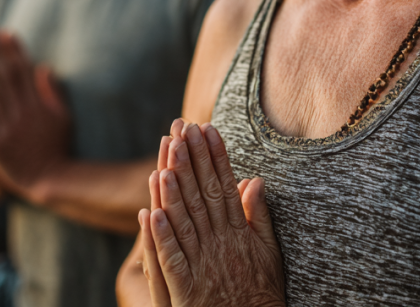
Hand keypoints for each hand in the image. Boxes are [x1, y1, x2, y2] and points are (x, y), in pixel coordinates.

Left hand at [0, 27, 71, 200]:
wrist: (47, 180)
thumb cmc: (57, 147)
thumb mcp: (63, 117)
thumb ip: (54, 92)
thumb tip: (44, 67)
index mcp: (38, 105)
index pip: (24, 70)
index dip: (14, 50)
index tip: (7, 33)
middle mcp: (22, 113)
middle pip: (5, 77)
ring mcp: (6, 129)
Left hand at [140, 120, 284, 306]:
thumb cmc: (260, 293)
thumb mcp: (268, 252)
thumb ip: (259, 216)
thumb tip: (255, 179)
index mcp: (239, 233)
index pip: (225, 186)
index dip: (216, 157)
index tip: (207, 129)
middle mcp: (221, 244)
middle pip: (204, 196)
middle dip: (193, 161)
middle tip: (183, 130)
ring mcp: (204, 266)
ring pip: (186, 222)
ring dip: (175, 191)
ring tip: (166, 161)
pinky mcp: (187, 292)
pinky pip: (173, 260)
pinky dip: (162, 237)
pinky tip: (151, 214)